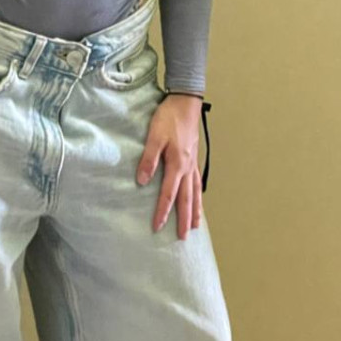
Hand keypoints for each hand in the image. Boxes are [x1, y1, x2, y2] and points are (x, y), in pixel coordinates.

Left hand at [136, 94, 203, 238]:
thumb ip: (148, 159)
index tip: (157, 227)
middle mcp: (187, 167)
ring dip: (195, 210)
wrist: (185, 102)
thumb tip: (142, 181)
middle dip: (184, 219)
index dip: (162, 212)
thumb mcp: (154, 136)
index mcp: (177, 164)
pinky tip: (197, 199)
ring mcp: (193, 163)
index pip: (168, 194)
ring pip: (195, 192)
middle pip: (186, 199)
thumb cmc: (168, 117)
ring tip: (195, 226)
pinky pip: (197, 182)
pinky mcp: (193, 157)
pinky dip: (199, 195)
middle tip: (183, 238)